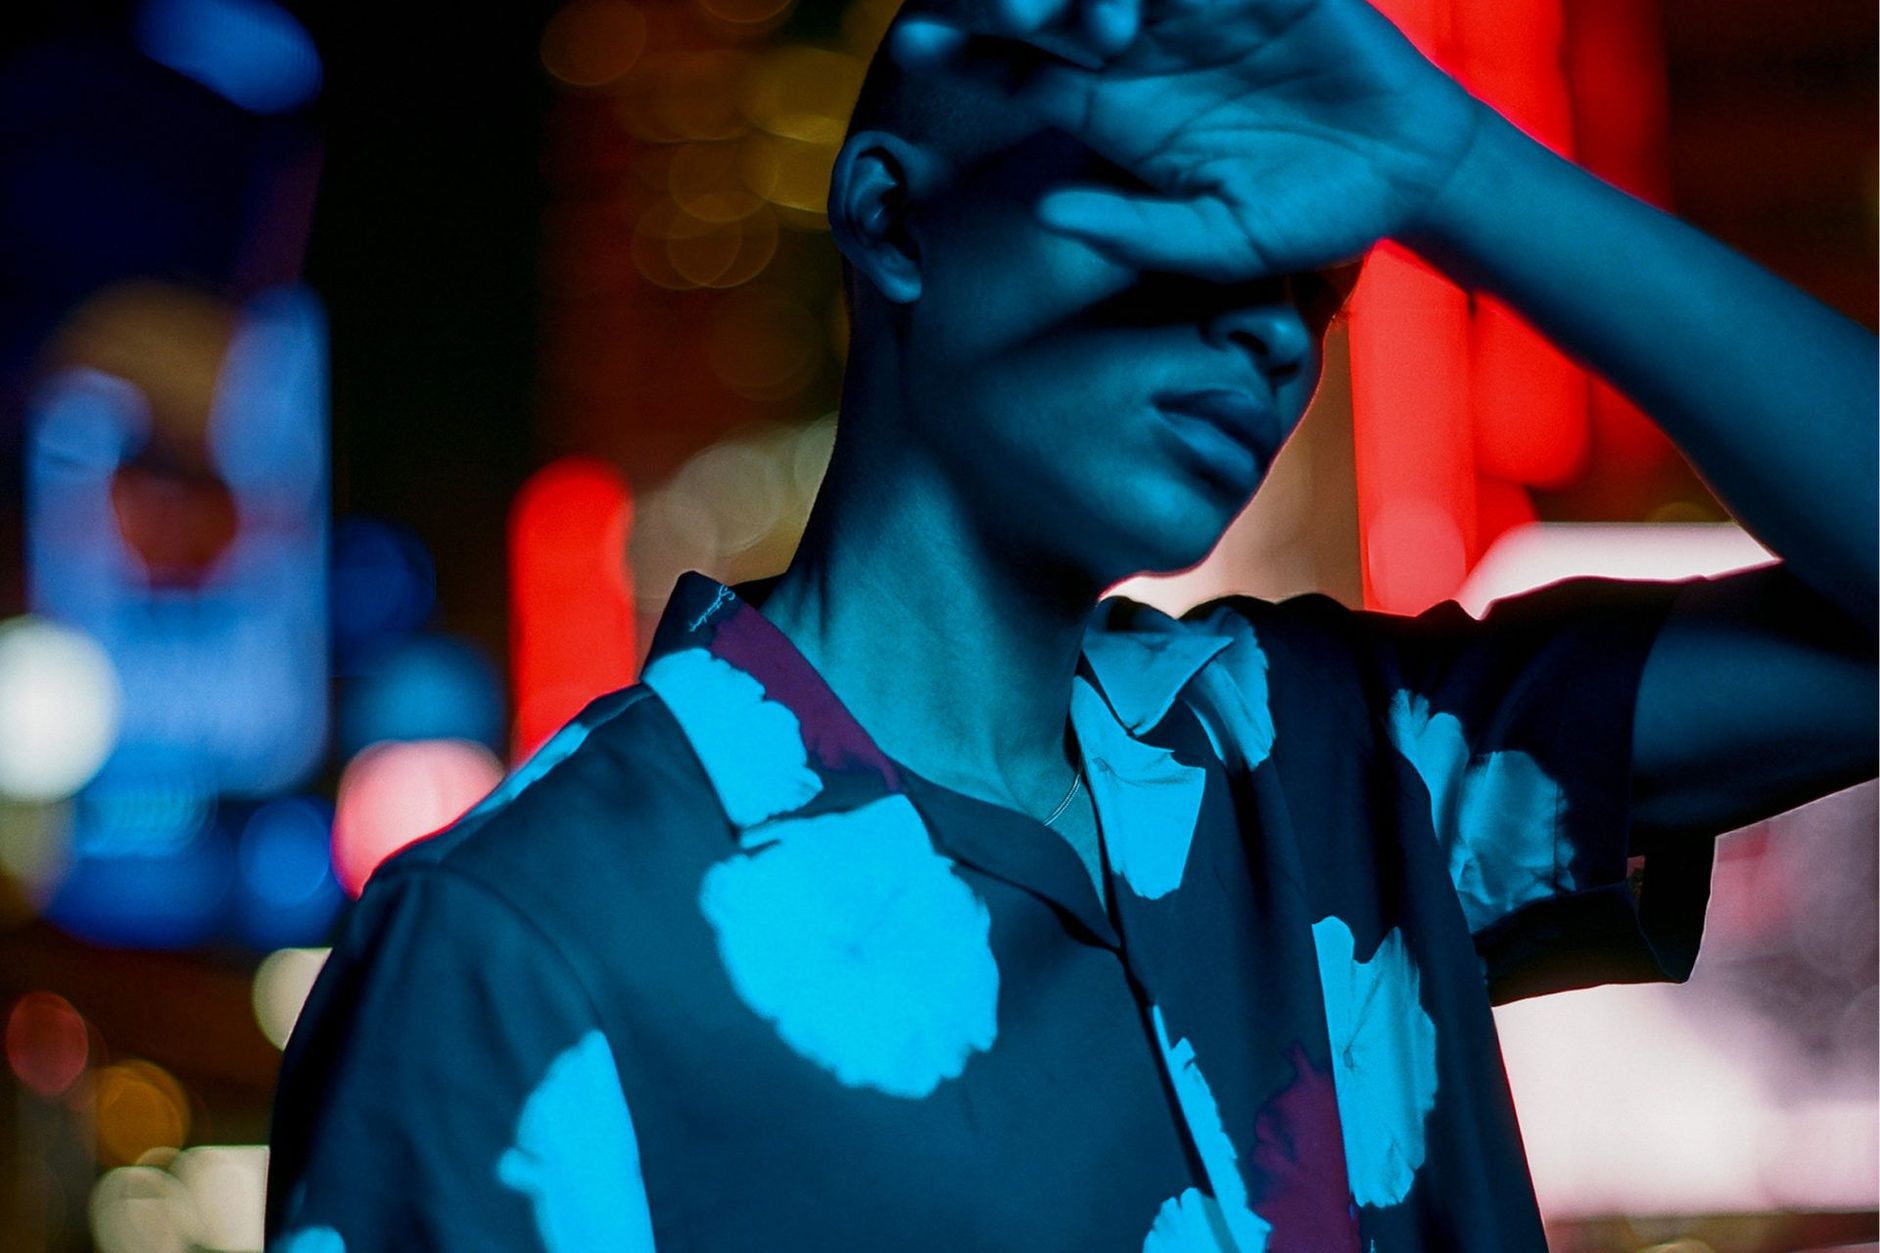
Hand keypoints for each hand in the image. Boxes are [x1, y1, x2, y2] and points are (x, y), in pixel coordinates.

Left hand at [892, 0, 1489, 282]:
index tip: (919, 49)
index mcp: (1106, 107)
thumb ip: (1133, 230)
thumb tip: (1046, 215)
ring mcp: (1192, 5)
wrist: (1406, 174)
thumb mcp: (1214, 240)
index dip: (965, 53)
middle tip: (985, 3)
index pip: (1014, 67)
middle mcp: (1134, 46)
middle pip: (1044, 2)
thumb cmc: (1301, 215)